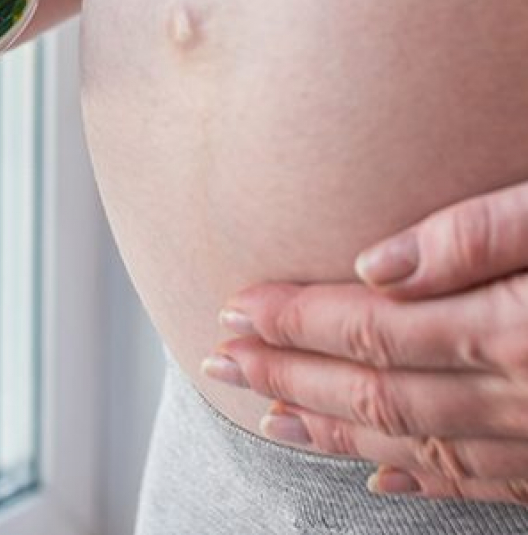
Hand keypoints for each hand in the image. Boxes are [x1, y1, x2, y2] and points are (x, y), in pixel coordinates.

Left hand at [205, 181, 527, 505]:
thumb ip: (478, 237)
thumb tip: (375, 264)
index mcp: (514, 330)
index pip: (373, 329)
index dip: (297, 321)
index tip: (237, 309)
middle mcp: (523, 396)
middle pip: (377, 391)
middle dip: (288, 376)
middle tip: (223, 362)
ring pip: (418, 442)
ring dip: (334, 429)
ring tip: (269, 417)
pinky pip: (483, 483)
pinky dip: (422, 477)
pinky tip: (378, 472)